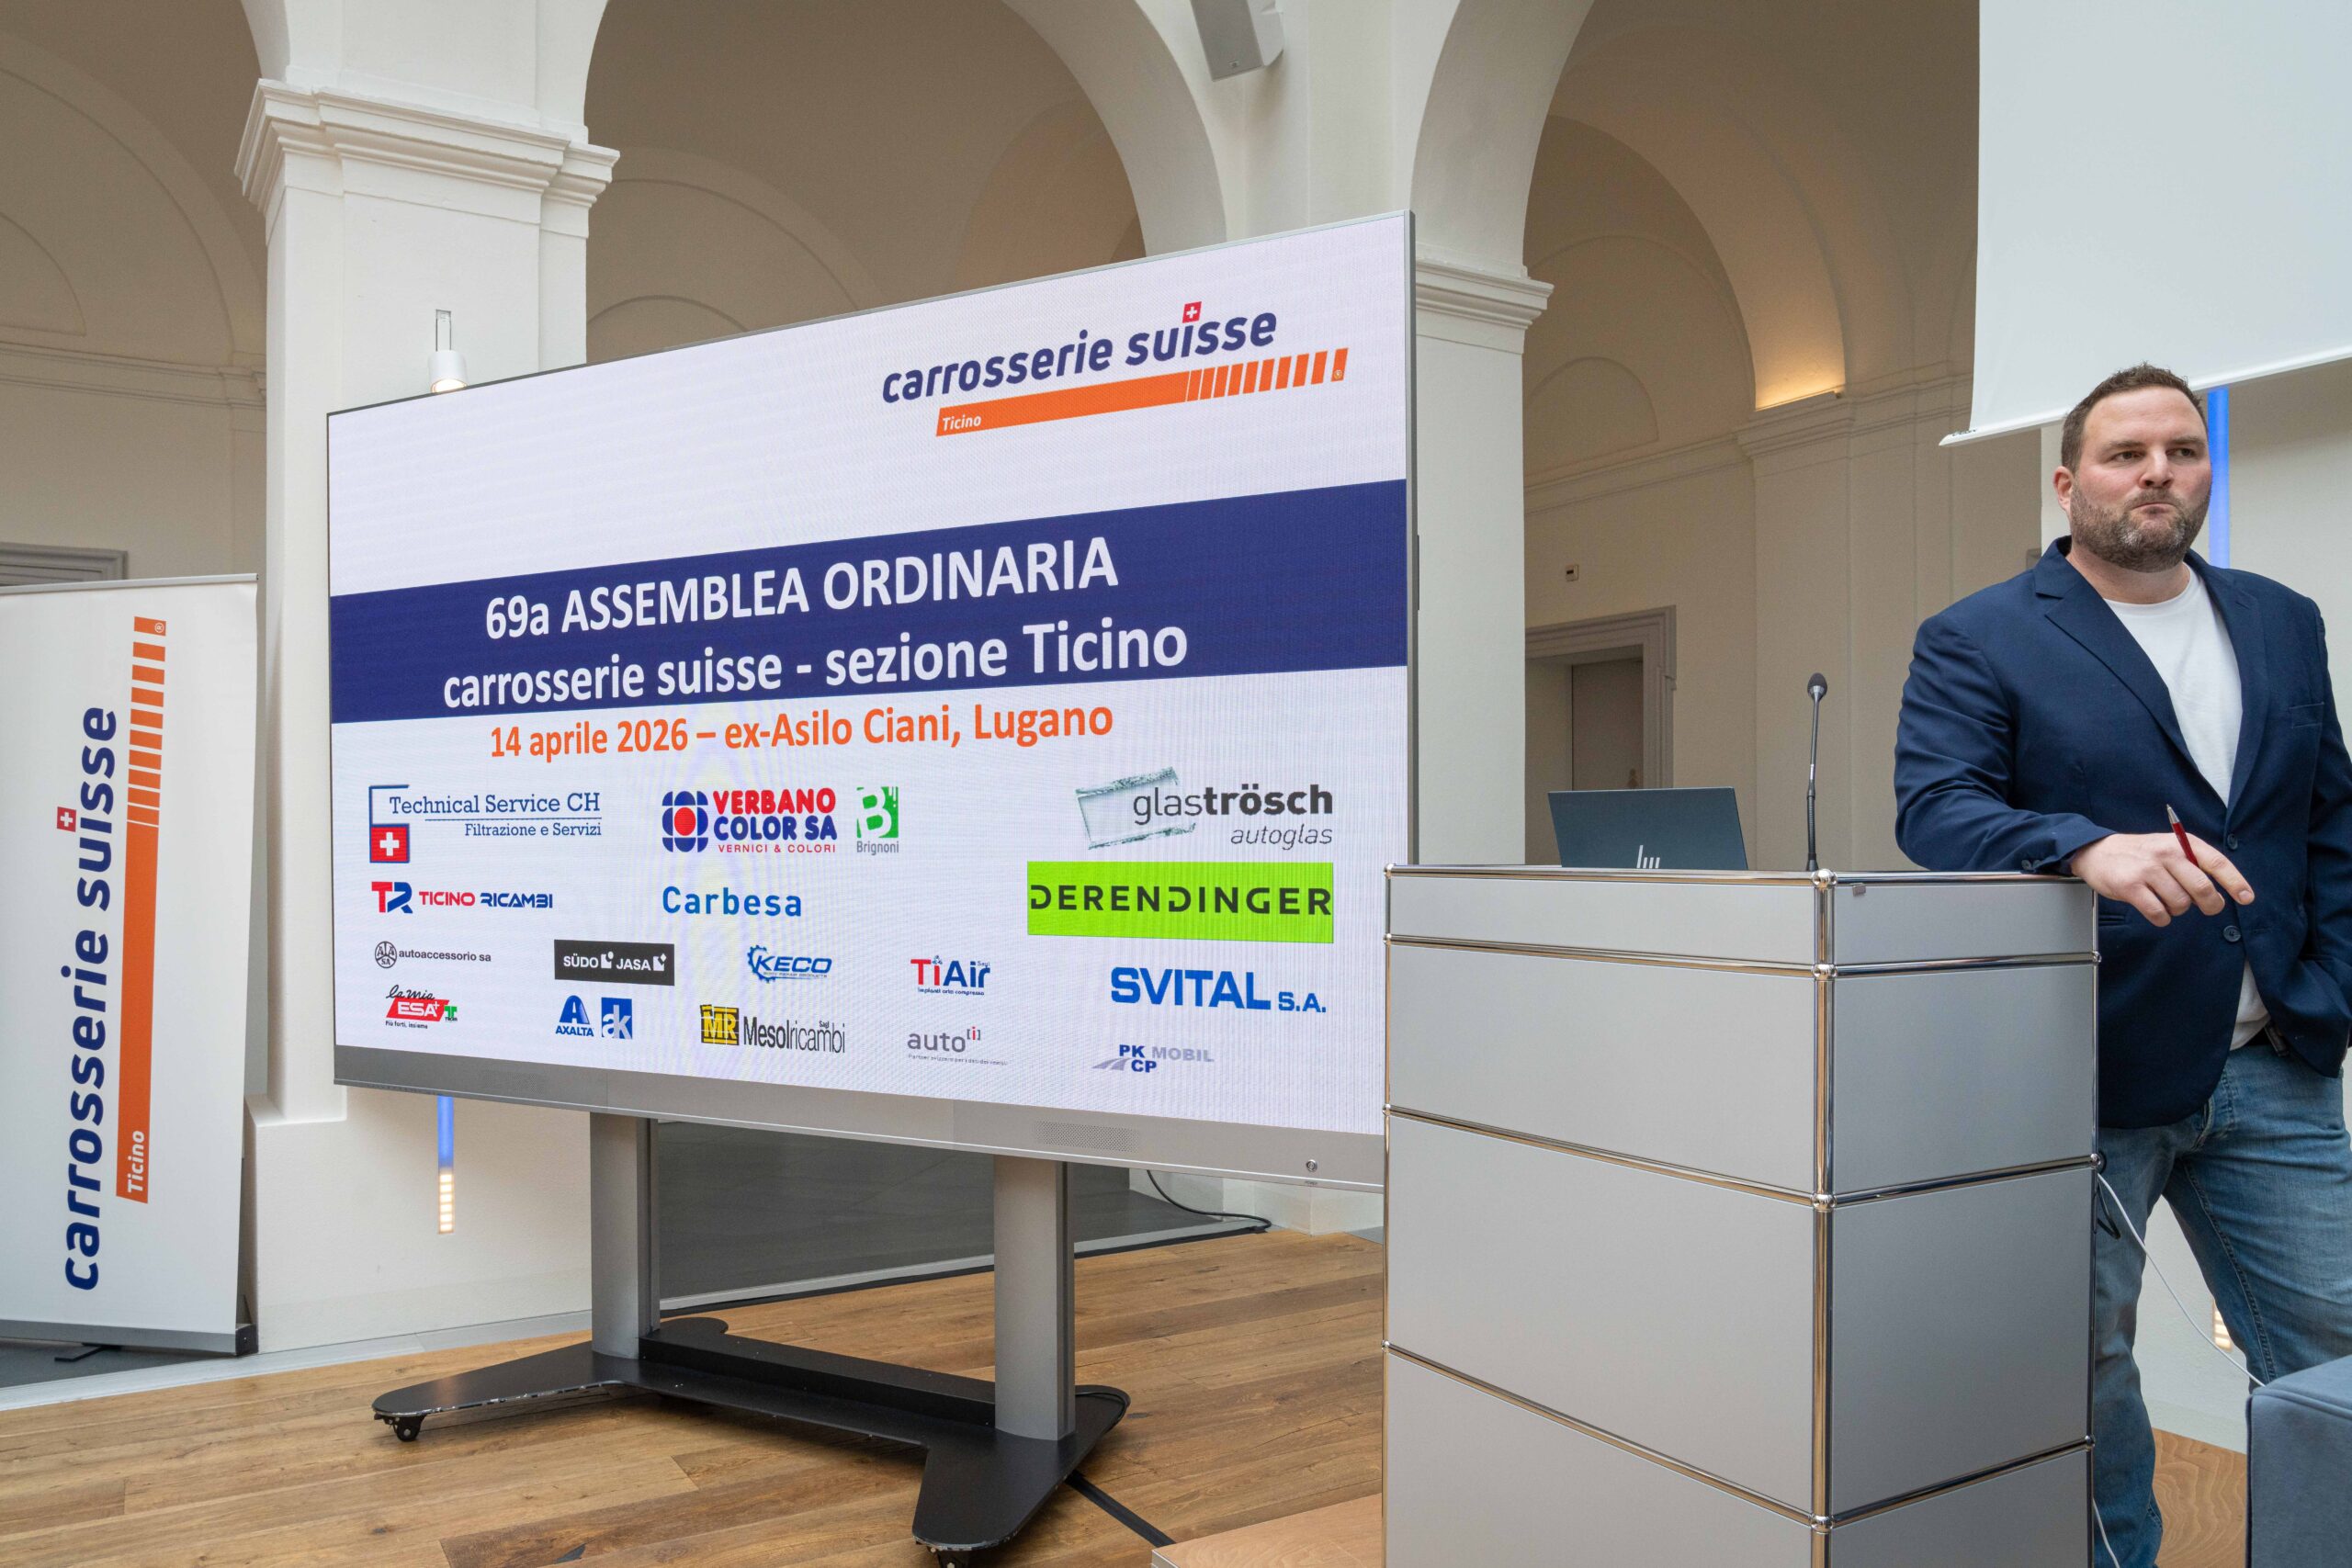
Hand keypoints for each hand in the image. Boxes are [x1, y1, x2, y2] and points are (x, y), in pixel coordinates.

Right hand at [2072, 832, 2254, 925]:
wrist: (2096, 851)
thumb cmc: (2139, 854)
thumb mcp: (2168, 847)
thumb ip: (2192, 863)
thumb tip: (2219, 891)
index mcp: (2180, 843)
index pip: (2216, 863)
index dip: (2235, 882)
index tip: (2246, 898)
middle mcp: (2165, 854)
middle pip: (2202, 888)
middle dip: (2210, 904)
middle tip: (2207, 907)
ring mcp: (2147, 870)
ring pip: (2180, 904)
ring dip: (2178, 910)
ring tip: (2167, 901)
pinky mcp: (2130, 887)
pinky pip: (2158, 913)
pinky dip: (2162, 918)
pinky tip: (2156, 911)